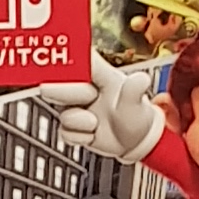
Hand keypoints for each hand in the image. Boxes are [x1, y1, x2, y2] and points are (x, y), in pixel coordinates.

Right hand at [38, 52, 160, 163]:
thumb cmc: (136, 115)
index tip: (56, 59)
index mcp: (97, 74)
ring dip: (80, 121)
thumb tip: (142, 79)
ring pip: (63, 113)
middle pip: (58, 83)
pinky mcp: (71, 126)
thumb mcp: (137, 102)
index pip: (75, 59)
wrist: (134, 141)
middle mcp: (81, 89)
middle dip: (70, 92)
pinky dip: (80, 137)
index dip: (63, 57)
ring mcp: (74, 107)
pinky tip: (93, 134)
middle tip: (91, 96)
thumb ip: (135, 90)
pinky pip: (65, 132)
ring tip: (97, 123)